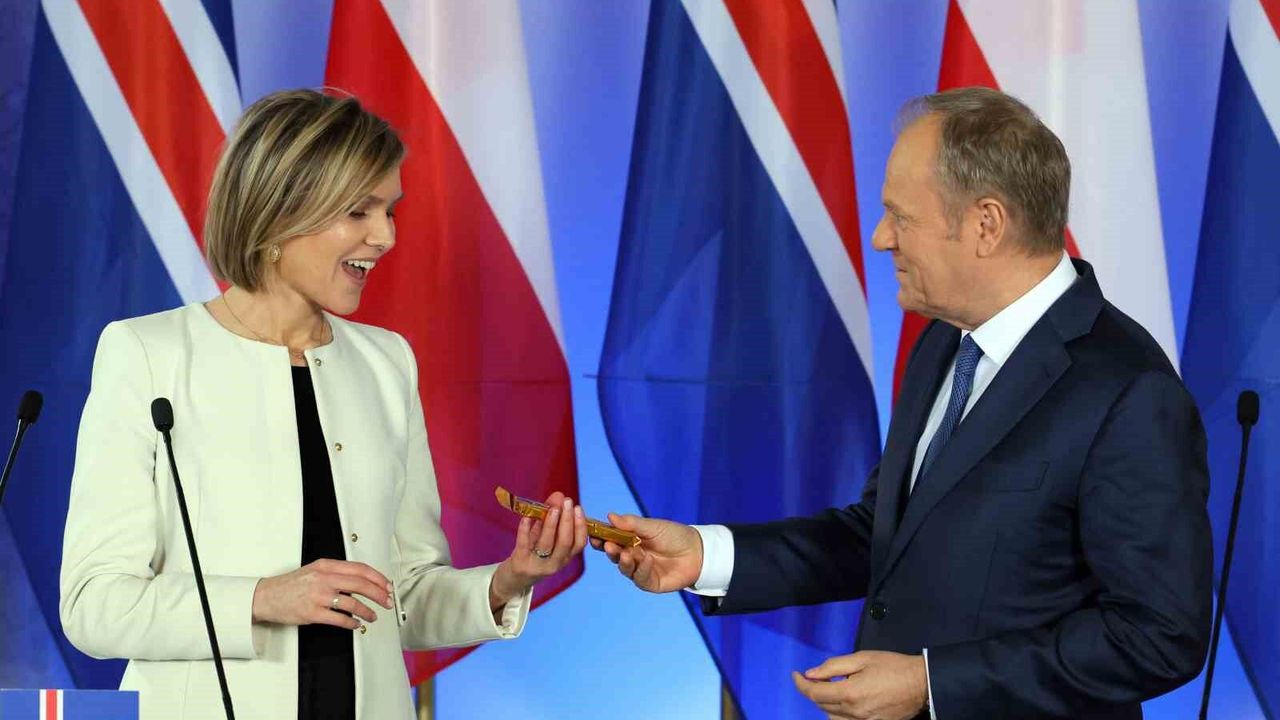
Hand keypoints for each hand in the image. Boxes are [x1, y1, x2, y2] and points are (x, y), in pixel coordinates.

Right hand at [252, 559, 392, 629]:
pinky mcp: (313, 613)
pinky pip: (339, 619)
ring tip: (373, 616)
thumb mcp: (315, 570)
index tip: (387, 586)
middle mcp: (324, 579)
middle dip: (379, 594)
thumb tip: (362, 581)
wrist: (266, 596)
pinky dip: (351, 623)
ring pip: (352, 603)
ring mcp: (318, 596)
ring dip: (367, 611)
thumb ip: (337, 573)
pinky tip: (355, 625)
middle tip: (387, 602)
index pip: (360, 569)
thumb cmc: (291, 585)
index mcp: (326, 566)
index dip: (378, 578)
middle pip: (361, 584)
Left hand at [489, 491, 587, 610]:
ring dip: (551, 524)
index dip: (580, 525)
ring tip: (553, 507)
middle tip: (567, 502)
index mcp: (564, 558)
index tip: (578, 508)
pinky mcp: (520, 563)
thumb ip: (551, 518)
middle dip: (567, 521)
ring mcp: (537, 565)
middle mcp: (554, 564)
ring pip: (547, 544)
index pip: (579, 544)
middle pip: (565, 542)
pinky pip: (524, 544)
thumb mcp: (546, 539)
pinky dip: (525, 529)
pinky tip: (527, 516)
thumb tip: (558, 495)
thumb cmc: (533, 555)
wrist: (513, 579)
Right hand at [591, 514, 701, 592]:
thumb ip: (631, 524)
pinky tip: (646, 560)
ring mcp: (640, 570)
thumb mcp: (652, 526)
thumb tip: (610, 516)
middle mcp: (632, 556)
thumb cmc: (675, 535)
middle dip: (609, 550)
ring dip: (622, 561)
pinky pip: (640, 578)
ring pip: (624, 568)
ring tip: (625, 553)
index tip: (592, 533)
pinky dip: (641, 569)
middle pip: (614, 555)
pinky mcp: (650, 582)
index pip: (610, 539)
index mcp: (630, 541)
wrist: (698, 551)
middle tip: (607, 544)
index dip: (600, 537)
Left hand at [791, 651, 927, 719]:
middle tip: (816, 677)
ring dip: (826, 704)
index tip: (795, 674)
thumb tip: (811, 674)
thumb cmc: (892, 666)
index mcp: (850, 693)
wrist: (921, 684)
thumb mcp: (862, 658)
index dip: (800, 684)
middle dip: (814, 691)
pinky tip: (845, 701)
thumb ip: (834, 666)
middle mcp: (853, 713)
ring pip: (833, 718)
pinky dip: (840, 714)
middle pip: (822, 706)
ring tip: (832, 688)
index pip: (815, 693)